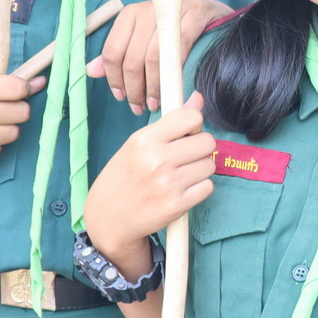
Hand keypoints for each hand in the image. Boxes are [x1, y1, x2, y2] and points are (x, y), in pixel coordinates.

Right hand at [83, 93, 215, 276]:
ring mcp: (168, 183)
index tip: (184, 136)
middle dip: (200, 150)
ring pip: (210, 165)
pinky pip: (208, 187)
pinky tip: (182, 191)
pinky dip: (199, 189)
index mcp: (143, 139)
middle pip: (208, 142)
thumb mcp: (138, 145)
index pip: (192, 117)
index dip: (193, 126)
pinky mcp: (177, 205)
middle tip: (183, 159)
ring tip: (180, 176)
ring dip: (200, 171)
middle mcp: (156, 159)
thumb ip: (171, 122)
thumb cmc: (123, 178)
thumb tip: (198, 97)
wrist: (107, 220)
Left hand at [89, 0, 232, 113]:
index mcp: (129, 15)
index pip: (112, 51)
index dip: (114, 79)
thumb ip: (118, 54)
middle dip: (134, 88)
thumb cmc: (173, 31)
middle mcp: (147, 10)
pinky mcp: (192, 18)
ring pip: (152, 59)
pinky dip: (171, 76)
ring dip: (151, 87)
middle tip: (138, 106)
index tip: (121, 97)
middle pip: (131, 58)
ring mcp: (170, 14)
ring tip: (153, 103)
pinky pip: (177, 53)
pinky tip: (169, 90)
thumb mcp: (141, 40)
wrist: (210, 14)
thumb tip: (92, 70)